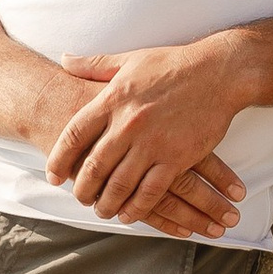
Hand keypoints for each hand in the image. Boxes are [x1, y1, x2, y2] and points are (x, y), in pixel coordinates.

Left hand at [47, 44, 246, 235]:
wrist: (219, 72)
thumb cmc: (173, 64)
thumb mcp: (129, 59)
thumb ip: (93, 65)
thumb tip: (63, 59)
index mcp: (112, 99)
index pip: (74, 135)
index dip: (59, 158)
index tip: (53, 175)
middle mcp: (128, 123)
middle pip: (93, 166)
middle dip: (82, 188)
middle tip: (79, 199)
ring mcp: (152, 143)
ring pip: (119, 184)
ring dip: (107, 203)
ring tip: (102, 210)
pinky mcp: (176, 158)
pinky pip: (150, 192)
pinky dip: (136, 208)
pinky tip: (129, 214)